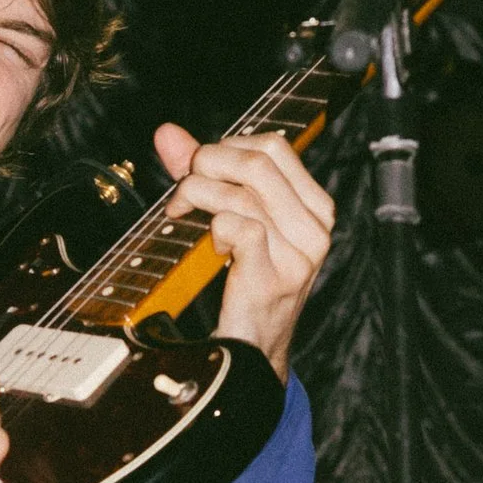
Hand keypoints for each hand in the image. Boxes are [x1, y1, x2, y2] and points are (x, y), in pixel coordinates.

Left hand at [153, 122, 333, 379]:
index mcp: (314, 206)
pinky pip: (235, 226)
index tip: (203, 169)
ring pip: (240, 194)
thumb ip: (204, 175)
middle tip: (184, 190)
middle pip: (257, 163)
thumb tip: (167, 133)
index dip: (228, 147)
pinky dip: (213, 230)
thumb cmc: (245, 282)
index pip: (274, 147)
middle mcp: (315, 227)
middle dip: (207, 166)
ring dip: (198, 198)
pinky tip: (214, 248)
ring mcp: (299, 253)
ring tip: (185, 215)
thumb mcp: (234, 220)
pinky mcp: (275, 275)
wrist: (254, 348)